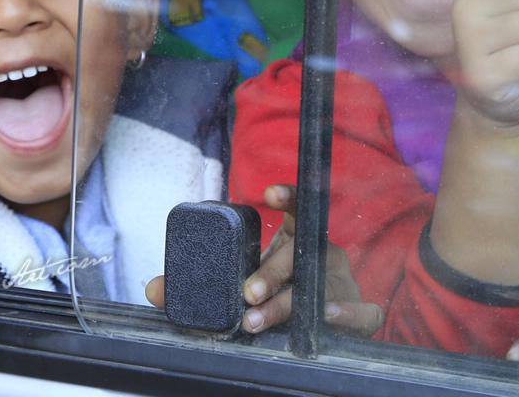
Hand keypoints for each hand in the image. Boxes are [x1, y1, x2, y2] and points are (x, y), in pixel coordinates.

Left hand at [145, 185, 381, 335]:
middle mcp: (324, 256)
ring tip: (257, 318)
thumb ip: (200, 285)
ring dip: (290, 302)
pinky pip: (365, 312)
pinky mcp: (360, 314)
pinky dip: (350, 314)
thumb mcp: (242, 282)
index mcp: (298, 240)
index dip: (289, 198)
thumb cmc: (278, 295)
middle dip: (273, 271)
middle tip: (247, 290)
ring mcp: (345, 283)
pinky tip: (328, 317)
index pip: (298, 210)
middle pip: (304, 255)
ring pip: (324, 288)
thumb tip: (153, 287)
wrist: (326, 324)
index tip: (268, 194)